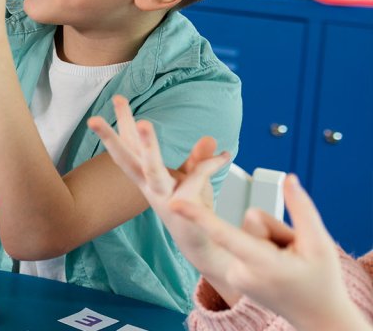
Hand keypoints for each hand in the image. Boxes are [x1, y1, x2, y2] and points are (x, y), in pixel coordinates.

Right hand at [87, 96, 238, 299]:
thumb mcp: (194, 180)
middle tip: (93, 119)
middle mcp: (148, 186)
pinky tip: (224, 156)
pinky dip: (210, 165)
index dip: (123, 123)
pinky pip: (196, 178)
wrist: (204, 243)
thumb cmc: (193, 210)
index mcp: (146, 177)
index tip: (117, 98)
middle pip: (126, 159)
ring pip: (151, 169)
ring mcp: (162, 197)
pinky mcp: (180, 207)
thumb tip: (208, 138)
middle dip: (109, 137)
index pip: (130, 147)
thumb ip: (198, 159)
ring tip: (143, 123)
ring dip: (147, 146)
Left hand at [171, 174, 366, 328]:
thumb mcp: (320, 245)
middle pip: (250, 225)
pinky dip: (263, 251)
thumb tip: (288, 179)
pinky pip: (244, 246)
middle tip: (293, 253)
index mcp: (261, 264)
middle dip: (273, 231)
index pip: (223, 233)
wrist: (318, 317)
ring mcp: (235, 276)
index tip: (174, 203)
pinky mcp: (233, 276)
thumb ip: (302, 209)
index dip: (198, 217)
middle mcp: (241, 272)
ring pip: (248, 235)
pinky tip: (277, 268)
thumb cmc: (321, 282)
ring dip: (269, 242)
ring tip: (287, 263)